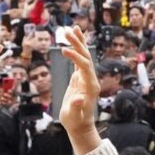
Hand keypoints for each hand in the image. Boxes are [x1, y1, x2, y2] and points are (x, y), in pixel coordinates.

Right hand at [58, 25, 102, 154]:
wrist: (80, 126)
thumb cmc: (76, 122)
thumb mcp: (74, 116)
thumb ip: (76, 106)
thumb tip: (78, 98)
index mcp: (91, 86)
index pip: (85, 67)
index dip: (75, 57)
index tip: (64, 50)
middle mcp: (91, 79)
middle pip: (86, 57)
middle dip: (78, 44)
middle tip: (68, 31)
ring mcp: (87, 78)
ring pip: (84, 56)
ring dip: (78, 43)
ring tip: (72, 28)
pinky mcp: (80, 78)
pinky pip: (79, 61)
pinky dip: (76, 50)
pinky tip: (72, 40)